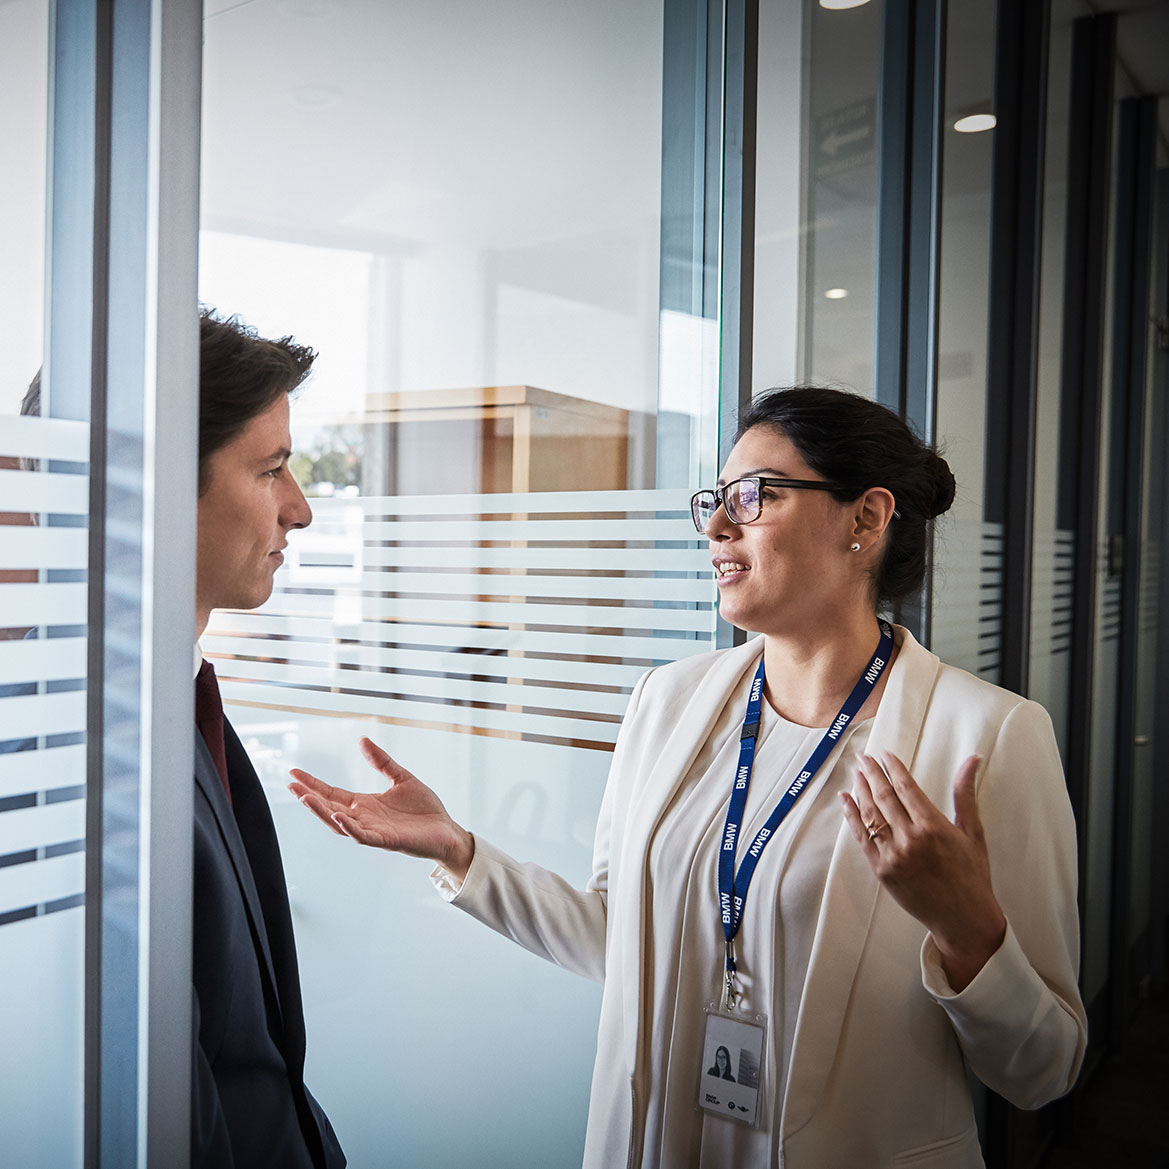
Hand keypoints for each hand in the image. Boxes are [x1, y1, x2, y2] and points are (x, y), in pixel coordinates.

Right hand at [289, 738, 475, 880]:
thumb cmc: (424, 809)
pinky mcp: (387, 841)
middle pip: (329, 808)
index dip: (313, 784)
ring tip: (305, 799)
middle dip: (309, 797)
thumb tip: (362, 740)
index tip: (294, 773)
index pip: (332, 793)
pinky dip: (349, 827)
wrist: (447, 829)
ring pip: (340, 824)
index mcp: (365, 805)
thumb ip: (381, 761)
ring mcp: (373, 831)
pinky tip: (337, 817)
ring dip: (322, 812)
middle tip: (291, 785)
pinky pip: (363, 836)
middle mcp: (364, 819)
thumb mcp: (401, 778)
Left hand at [839, 750, 1006, 991]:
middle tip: (864, 757)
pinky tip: (846, 800)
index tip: (885, 754)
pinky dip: (851, 816)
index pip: (906, 787)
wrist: (964, 918)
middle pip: (884, 797)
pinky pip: (861, 837)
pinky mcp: (881, 870)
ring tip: (856, 773)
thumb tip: (973, 758)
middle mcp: (910, 838)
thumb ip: (965, 793)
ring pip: (870, 814)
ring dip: (860, 790)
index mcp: (933, 826)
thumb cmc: (972, 874)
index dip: (893, 768)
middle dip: (871, 774)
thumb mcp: (972, 832)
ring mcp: (893, 855)